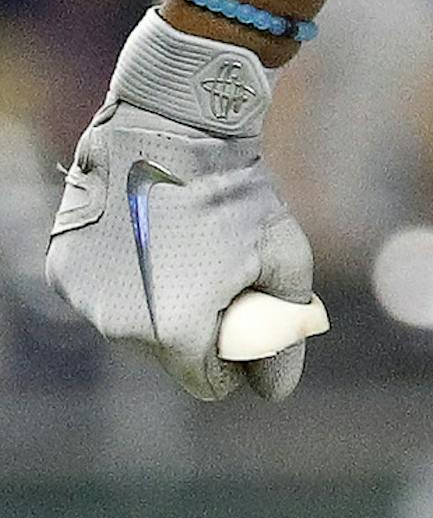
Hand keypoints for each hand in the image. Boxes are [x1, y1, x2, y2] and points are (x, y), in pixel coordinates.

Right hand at [47, 13, 318, 401]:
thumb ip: (282, 334)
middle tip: (219, 269)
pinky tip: (147, 236)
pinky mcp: (63, 269)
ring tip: (183, 246)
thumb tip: (273, 391)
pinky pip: (103, 295)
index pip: (210, 384)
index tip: (246, 311)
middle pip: (170, 356)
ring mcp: (86, 298)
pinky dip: (125, 278)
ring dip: (159, 302)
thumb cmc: (237, 194)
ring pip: (133, 327)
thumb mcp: (283, 262)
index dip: (236, 356)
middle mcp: (121, 326)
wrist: (172, 126)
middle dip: (199, 326)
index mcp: (179, 333)